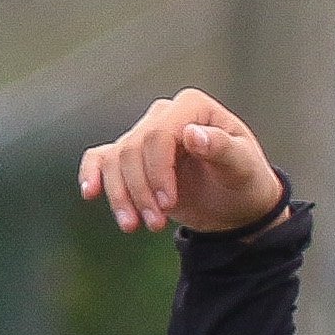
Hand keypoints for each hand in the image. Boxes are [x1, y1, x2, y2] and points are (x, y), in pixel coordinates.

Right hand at [77, 88, 285, 235]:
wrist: (234, 203)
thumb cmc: (243, 181)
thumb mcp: (242, 167)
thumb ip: (221, 148)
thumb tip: (192, 133)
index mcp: (192, 107)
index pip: (159, 135)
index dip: (157, 172)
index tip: (168, 205)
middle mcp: (165, 115)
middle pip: (133, 150)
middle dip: (140, 191)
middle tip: (156, 225)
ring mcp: (144, 135)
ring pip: (115, 161)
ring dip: (120, 197)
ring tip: (133, 227)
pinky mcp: (131, 159)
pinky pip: (100, 159)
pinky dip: (92, 175)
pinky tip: (90, 193)